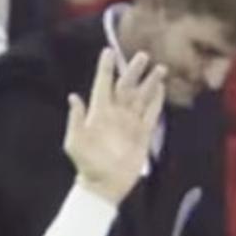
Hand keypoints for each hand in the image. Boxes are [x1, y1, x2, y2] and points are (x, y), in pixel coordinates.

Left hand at [62, 45, 164, 201]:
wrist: (105, 184)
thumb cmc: (87, 163)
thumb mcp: (75, 143)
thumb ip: (76, 120)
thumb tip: (74, 97)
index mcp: (99, 113)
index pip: (103, 85)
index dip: (105, 69)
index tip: (109, 51)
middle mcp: (116, 113)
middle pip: (127, 87)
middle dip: (134, 70)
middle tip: (143, 55)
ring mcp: (131, 122)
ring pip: (142, 97)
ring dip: (150, 82)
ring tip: (160, 68)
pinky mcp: (143, 132)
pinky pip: (152, 113)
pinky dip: (157, 100)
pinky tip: (162, 89)